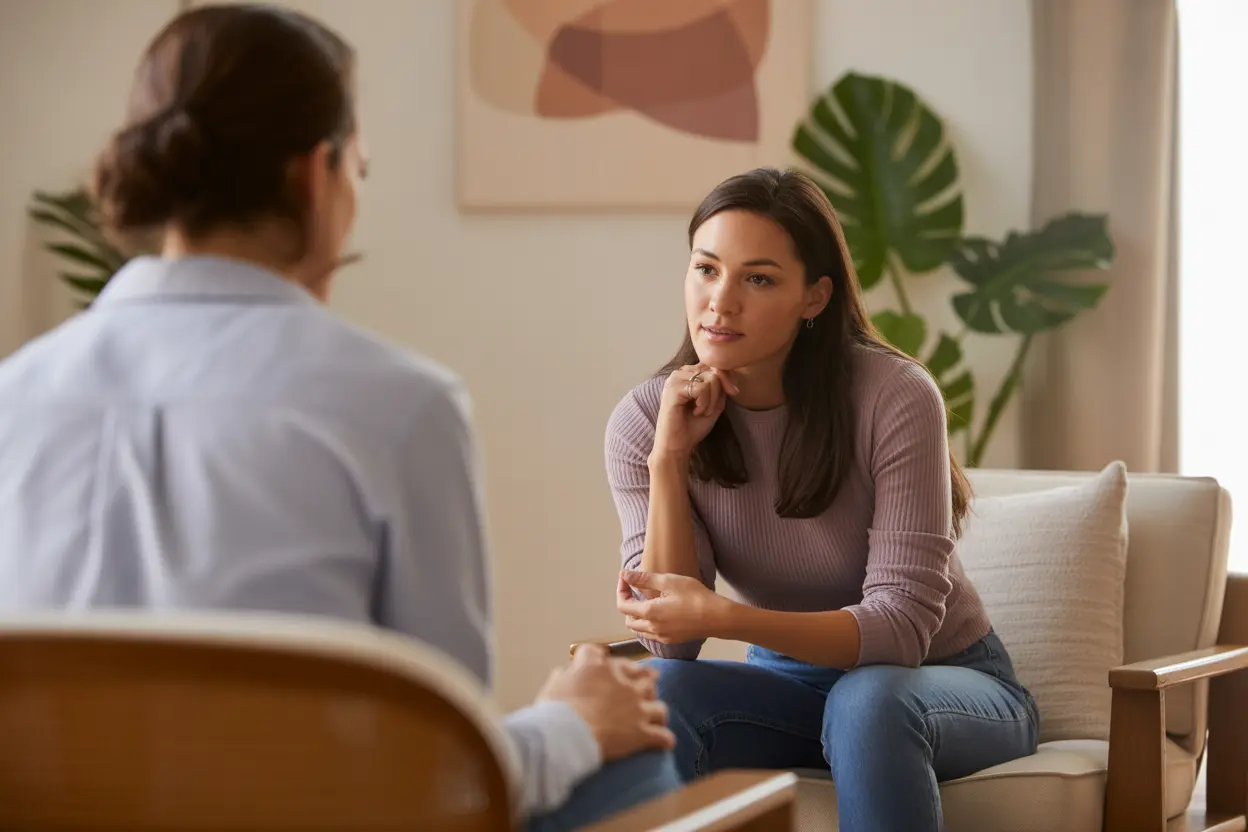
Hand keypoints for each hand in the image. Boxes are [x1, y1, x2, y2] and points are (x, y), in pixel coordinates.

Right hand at [535, 644, 674, 761]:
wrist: (565, 737)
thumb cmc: (554, 713)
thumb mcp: (552, 688)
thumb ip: (562, 678)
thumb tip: (562, 675)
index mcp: (596, 668)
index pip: (598, 654)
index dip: (598, 658)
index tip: (598, 662)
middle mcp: (621, 682)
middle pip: (642, 674)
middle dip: (645, 678)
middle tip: (648, 681)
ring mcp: (635, 707)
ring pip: (658, 705)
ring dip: (656, 711)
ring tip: (656, 716)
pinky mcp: (642, 732)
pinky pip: (662, 736)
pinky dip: (663, 740)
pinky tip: (664, 743)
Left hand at [616, 569, 729, 644]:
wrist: (717, 618)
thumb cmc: (695, 597)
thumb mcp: (669, 581)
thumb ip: (644, 579)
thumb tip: (624, 575)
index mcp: (649, 613)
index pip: (622, 605)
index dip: (621, 590)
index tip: (626, 578)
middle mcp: (652, 628)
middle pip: (628, 619)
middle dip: (627, 604)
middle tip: (635, 588)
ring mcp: (662, 636)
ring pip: (639, 629)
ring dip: (637, 615)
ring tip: (646, 600)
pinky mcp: (671, 640)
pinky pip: (651, 634)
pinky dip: (648, 624)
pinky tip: (659, 612)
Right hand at [651, 364, 739, 460]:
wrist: (678, 445)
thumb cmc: (693, 426)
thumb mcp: (715, 402)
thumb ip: (721, 385)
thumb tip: (728, 371)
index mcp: (688, 373)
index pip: (714, 364)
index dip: (727, 378)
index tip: (733, 392)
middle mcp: (680, 372)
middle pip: (714, 371)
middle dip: (718, 393)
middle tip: (707, 410)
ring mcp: (675, 379)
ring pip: (710, 378)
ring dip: (711, 400)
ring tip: (700, 411)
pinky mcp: (673, 388)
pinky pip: (702, 388)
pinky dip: (704, 403)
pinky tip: (695, 412)